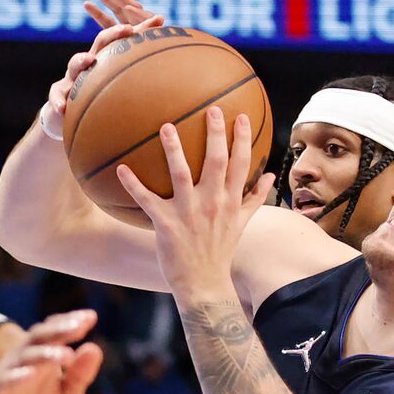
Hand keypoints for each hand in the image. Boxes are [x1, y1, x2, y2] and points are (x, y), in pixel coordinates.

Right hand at [0, 310, 102, 393]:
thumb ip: (79, 377)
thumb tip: (95, 348)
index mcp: (43, 360)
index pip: (55, 333)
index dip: (70, 322)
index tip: (91, 316)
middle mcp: (24, 362)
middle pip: (39, 337)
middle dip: (59, 330)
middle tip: (79, 326)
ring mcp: (8, 377)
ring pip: (23, 356)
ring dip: (43, 354)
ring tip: (65, 356)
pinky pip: (4, 382)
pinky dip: (17, 377)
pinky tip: (31, 374)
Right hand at [41, 0, 165, 135]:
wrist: (65, 119)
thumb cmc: (98, 106)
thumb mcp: (119, 98)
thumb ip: (141, 91)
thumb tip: (178, 98)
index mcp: (108, 61)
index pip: (127, 40)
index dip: (142, 28)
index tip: (161, 19)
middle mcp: (90, 63)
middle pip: (102, 41)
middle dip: (114, 34)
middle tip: (127, 30)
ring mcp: (71, 78)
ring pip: (74, 63)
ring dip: (81, 60)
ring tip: (89, 62)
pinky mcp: (57, 95)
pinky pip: (55, 95)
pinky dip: (58, 101)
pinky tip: (62, 109)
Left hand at [114, 107, 274, 295]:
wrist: (204, 284)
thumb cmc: (220, 251)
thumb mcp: (242, 224)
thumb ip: (255, 197)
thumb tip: (271, 176)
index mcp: (230, 201)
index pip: (241, 164)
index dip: (242, 139)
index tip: (240, 116)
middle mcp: (212, 203)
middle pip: (217, 162)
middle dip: (216, 134)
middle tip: (211, 109)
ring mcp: (189, 213)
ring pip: (182, 174)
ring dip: (173, 150)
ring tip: (166, 126)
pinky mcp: (166, 224)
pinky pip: (147, 200)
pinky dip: (133, 185)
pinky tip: (121, 168)